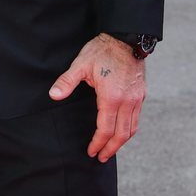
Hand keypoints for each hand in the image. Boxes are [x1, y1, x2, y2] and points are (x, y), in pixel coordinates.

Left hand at [48, 33, 145, 161]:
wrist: (127, 37)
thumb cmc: (102, 50)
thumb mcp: (81, 64)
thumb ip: (67, 82)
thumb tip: (54, 95)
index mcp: (112, 97)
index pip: (105, 129)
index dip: (98, 143)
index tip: (91, 151)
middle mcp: (127, 101)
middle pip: (121, 134)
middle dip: (110, 148)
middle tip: (101, 157)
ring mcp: (137, 98)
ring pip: (132, 128)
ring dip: (121, 142)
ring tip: (110, 149)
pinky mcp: (141, 94)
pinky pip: (136, 118)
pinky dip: (128, 130)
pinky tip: (120, 132)